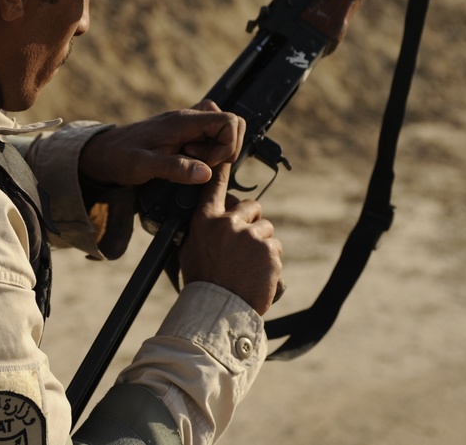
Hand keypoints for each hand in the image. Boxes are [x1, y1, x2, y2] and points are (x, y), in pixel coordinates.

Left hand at [78, 101, 245, 186]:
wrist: (101, 153)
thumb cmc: (119, 157)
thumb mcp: (143, 166)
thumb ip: (175, 168)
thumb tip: (206, 173)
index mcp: (182, 121)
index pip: (228, 121)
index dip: (227, 145)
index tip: (207, 165)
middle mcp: (188, 119)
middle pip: (230, 123)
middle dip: (226, 148)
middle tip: (202, 165)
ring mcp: (186, 126)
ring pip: (220, 131)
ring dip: (216, 151)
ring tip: (192, 165)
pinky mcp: (183, 135)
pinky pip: (208, 138)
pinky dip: (207, 153)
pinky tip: (189, 164)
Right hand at [178, 161, 283, 314]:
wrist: (218, 311)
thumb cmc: (202, 284)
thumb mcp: (190, 252)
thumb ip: (202, 232)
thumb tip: (212, 221)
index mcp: (205, 221)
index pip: (214, 188)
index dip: (221, 170)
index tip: (225, 155)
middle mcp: (228, 223)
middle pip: (252, 207)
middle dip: (253, 222)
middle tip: (246, 245)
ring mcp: (251, 235)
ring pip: (267, 230)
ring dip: (263, 244)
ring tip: (250, 266)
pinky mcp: (269, 249)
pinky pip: (275, 248)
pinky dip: (271, 262)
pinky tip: (258, 275)